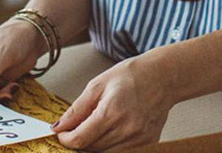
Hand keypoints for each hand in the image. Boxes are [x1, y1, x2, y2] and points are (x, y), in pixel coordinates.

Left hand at [51, 57, 176, 150]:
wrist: (164, 77)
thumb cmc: (132, 76)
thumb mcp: (98, 85)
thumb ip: (76, 109)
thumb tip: (58, 127)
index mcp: (112, 112)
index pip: (80, 139)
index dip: (66, 139)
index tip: (61, 134)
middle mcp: (127, 129)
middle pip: (91, 149)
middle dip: (79, 141)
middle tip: (77, 129)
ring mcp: (139, 139)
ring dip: (94, 146)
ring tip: (95, 128)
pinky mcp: (148, 143)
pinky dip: (111, 147)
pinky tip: (111, 132)